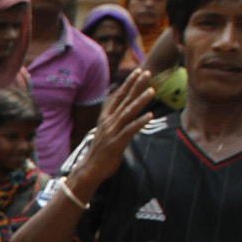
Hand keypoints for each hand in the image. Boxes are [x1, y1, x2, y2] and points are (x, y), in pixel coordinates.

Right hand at [64, 71, 153, 202]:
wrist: (89, 170)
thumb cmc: (101, 152)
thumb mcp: (107, 132)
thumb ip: (115, 121)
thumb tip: (122, 112)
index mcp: (106, 118)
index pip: (118, 97)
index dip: (128, 84)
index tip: (138, 71)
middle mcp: (108, 122)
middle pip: (124, 100)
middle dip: (136, 86)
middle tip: (147, 72)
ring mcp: (112, 132)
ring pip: (128, 113)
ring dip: (140, 101)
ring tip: (152, 90)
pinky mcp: (116, 143)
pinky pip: (130, 130)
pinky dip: (139, 122)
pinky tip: (150, 116)